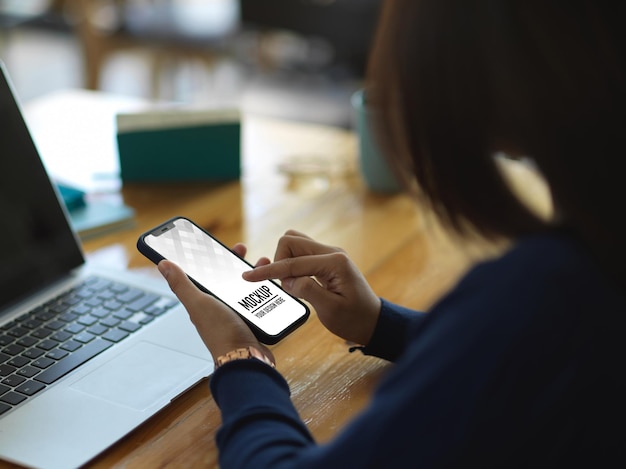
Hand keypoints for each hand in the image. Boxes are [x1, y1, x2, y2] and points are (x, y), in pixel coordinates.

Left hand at [158, 245, 273, 364]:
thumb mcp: (199, 303)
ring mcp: (235, 314)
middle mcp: (218, 307)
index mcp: (203, 301)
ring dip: (252, 273)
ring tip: (262, 263)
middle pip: (225, 278)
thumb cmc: (221, 333)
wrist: (246, 359)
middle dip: (233, 261)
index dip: (208, 257)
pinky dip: (264, 289)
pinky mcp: (252, 320)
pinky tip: (271, 285)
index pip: (204, 273)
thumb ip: (182, 284)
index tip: (215, 243)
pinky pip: (257, 300)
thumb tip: (162, 264)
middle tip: (242, 249)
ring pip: (243, 287)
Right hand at [242, 230, 380, 345]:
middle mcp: (332, 252)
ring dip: (285, 261)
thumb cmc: (355, 319)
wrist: (373, 323)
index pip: (292, 262)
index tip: (248, 278)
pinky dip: (292, 264)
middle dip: (279, 261)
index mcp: (334, 262)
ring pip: (295, 244)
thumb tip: (287, 280)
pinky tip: (294, 281)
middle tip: (285, 286)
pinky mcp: (327, 261)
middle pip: (291, 241)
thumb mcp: (330, 310)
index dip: (268, 271)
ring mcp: (330, 254)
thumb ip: (307, 290)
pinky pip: (301, 254)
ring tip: (290, 285)